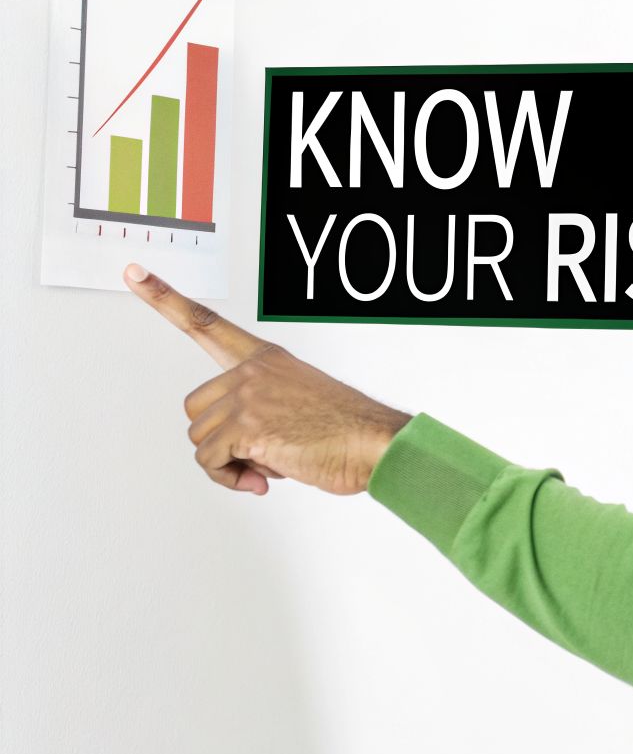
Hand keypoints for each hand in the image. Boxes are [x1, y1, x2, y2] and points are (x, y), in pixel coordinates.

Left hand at [124, 262, 412, 495]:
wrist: (376, 443)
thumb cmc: (347, 431)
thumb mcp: (300, 406)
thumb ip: (261, 414)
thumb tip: (240, 454)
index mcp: (266, 360)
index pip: (206, 323)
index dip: (165, 298)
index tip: (135, 275)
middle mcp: (252, 372)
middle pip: (195, 409)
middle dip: (218, 439)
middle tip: (255, 455)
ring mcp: (248, 397)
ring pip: (200, 439)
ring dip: (227, 463)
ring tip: (267, 466)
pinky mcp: (247, 427)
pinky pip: (212, 461)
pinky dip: (231, 478)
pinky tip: (262, 479)